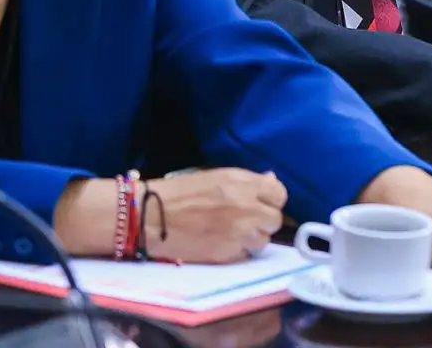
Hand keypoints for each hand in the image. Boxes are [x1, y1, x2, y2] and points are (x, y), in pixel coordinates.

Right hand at [149, 169, 286, 262]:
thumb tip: (271, 180)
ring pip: (263, 241)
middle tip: (247, 219)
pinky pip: (245, 254)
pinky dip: (238, 251)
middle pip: (275, 219)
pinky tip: (221, 243)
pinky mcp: (228, 255)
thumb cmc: (180, 191)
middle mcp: (248, 209)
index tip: (261, 202)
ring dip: (252, 238)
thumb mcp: (216, 176)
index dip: (271, 199)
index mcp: (244, 184)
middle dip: (264, 220)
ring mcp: (240, 234)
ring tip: (233, 233)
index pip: (280, 194)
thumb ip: (247, 181)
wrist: (151, 217)